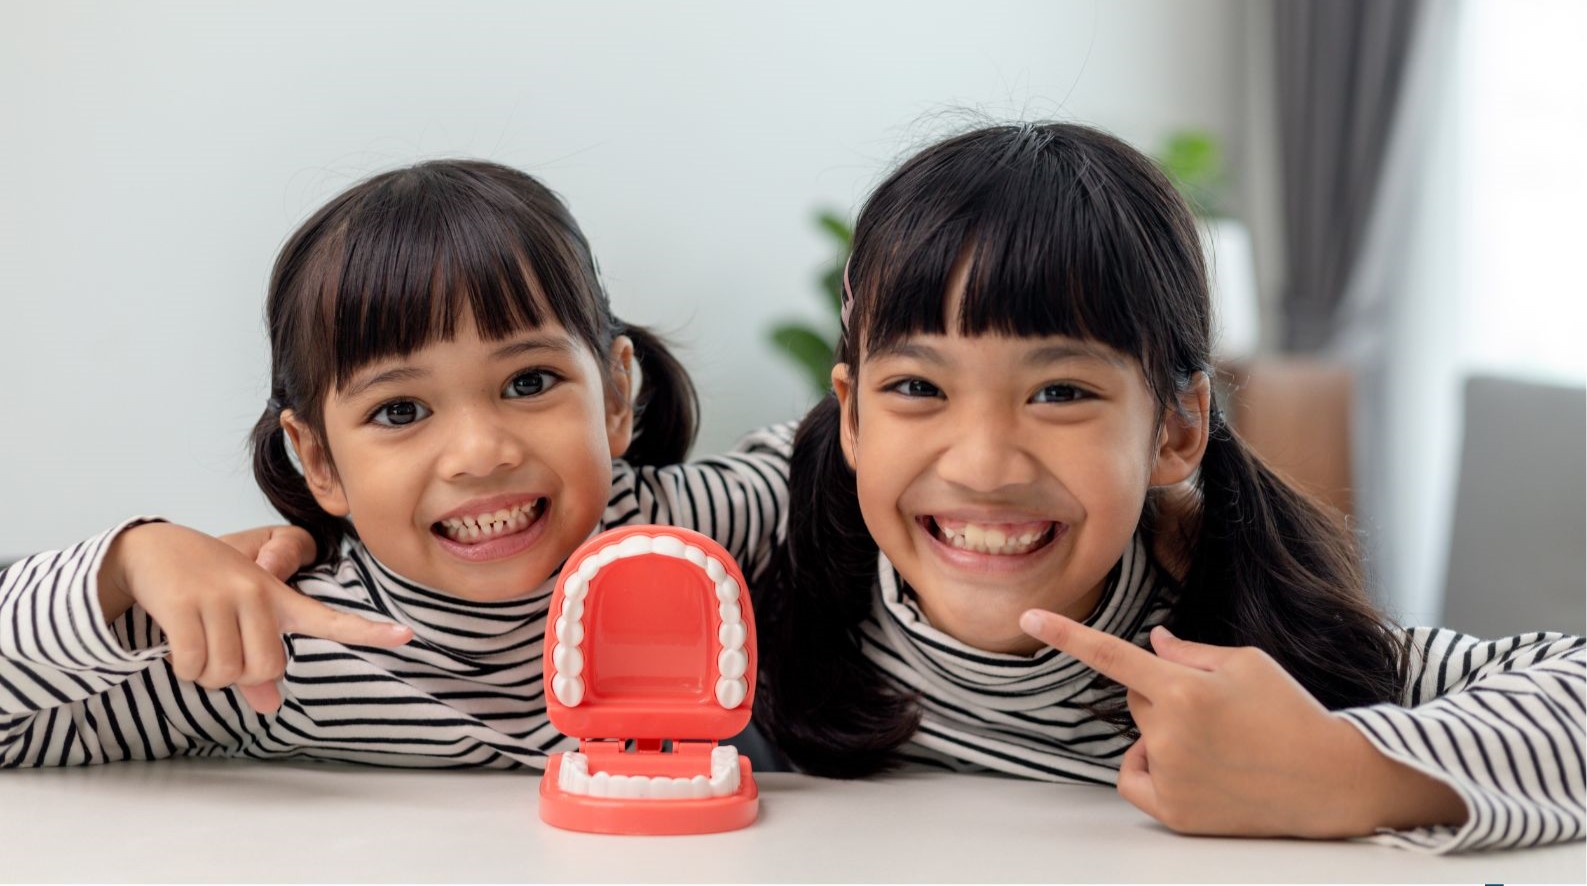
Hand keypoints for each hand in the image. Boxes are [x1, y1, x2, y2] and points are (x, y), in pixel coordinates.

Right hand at [100, 523, 412, 714]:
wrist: (153, 549)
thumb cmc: (206, 590)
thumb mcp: (238, 620)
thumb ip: (257, 667)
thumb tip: (272, 707)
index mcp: (280, 600)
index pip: (331, 619)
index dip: (369, 632)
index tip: (407, 636)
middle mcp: (259, 595)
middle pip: (264, 670)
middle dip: (238, 678)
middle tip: (219, 651)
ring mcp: (222, 596)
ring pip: (226, 673)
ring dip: (206, 674)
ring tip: (197, 641)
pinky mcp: (185, 603)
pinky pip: (192, 665)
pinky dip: (183, 668)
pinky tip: (177, 643)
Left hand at [1019, 610, 1465, 837]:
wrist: (1331, 781)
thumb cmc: (1291, 713)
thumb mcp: (1248, 663)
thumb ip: (1190, 651)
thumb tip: (1152, 641)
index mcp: (1185, 688)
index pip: (1111, 654)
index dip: (1066, 634)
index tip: (1027, 617)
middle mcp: (1170, 734)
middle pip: (1136, 697)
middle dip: (1163, 693)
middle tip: (1215, 707)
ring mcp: (1170, 777)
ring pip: (1141, 736)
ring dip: (1163, 732)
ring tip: (1220, 742)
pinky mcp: (1175, 813)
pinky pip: (1135, 777)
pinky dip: (1151, 767)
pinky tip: (1193, 768)